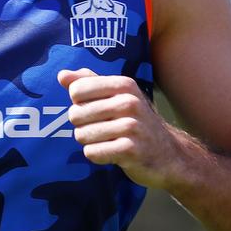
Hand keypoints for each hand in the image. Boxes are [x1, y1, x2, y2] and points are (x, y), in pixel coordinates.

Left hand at [58, 68, 180, 188]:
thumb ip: (88, 82)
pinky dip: (97, 155)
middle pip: (76, 114)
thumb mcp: (117, 96)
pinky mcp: (131, 150)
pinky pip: (93, 152)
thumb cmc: (134, 121)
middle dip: (82, 126)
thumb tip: (62, 75)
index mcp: (124, 85)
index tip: (93, 108)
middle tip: (101, 129)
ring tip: (107, 140)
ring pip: (82, 135)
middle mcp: (129, 103)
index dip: (78, 103)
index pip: (77, 90)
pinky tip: (112, 153)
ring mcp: (132, 126)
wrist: (169, 154)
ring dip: (90, 142)